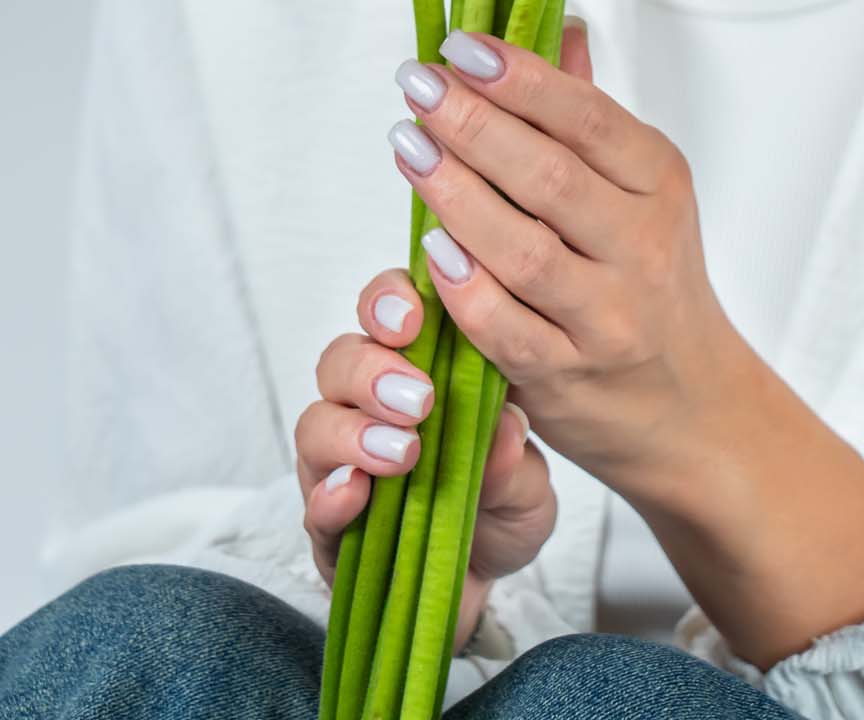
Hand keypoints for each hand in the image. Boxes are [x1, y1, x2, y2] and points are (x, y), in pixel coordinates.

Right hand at [295, 266, 556, 650]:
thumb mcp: (527, 487)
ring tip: (401, 453)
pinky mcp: (327, 529)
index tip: (415, 317)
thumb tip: (506, 429)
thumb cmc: (499, 510)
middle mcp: (367, 406)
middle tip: (417, 399)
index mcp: (420, 369)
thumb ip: (516, 461)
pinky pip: (310, 505)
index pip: (389, 310)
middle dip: (372, 369)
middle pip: (341, 358)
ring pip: (315, 423)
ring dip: (353, 431)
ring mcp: (339, 464)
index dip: (391, 300)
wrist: (480, 589)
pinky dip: (327, 496)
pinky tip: (353, 495)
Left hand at [388, 17, 746, 502]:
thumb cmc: (651, 277)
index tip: (460, 44)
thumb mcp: (642, 188)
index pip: (587, 117)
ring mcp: (608, 317)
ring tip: (406, 144)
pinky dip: (463, 284)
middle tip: (415, 83)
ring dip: (454, 192)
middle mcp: (643, 246)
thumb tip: (558, 19)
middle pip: (549, 175)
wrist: (693, 406)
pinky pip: (504, 327)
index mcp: (659, 183)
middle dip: (473, 122)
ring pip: (522, 249)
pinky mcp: (568, 376)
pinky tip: (427, 243)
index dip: (521, 76)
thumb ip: (589, 111)